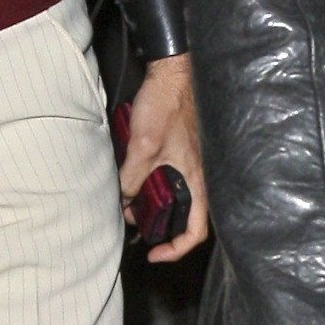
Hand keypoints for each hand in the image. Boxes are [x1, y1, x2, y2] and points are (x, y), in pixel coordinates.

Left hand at [118, 53, 210, 262]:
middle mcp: (199, 174)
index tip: (154, 253)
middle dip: (161, 226)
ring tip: (130, 201)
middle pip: (187, 217)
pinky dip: (156, 186)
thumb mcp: (143, 145)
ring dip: (155, 205)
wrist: (173, 72)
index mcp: (196, 178)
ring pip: (179, 198)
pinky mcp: (185, 150)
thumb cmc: (166, 104)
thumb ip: (133, 178)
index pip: (196, 230)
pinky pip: (174, 179)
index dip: (177, 248)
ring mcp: (193, 162)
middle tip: (135, 223)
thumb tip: (124, 200)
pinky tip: (137, 178)